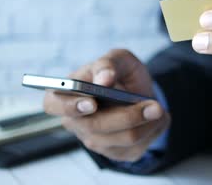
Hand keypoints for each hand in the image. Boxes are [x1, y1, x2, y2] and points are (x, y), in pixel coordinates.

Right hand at [43, 49, 169, 161]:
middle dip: (128, 116)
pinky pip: (136, 147)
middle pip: (96, 126)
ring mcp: (94, 140)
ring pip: (122, 138)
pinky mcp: (115, 152)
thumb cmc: (121, 73)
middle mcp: (75, 122)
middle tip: (154, 106)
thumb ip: (109, 64)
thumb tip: (104, 79)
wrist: (138, 91)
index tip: (92, 103)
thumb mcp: (118, 59)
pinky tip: (154, 118)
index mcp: (65, 95)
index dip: (70, 106)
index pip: (53, 105)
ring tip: (158, 107)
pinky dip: (152, 130)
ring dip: (146, 122)